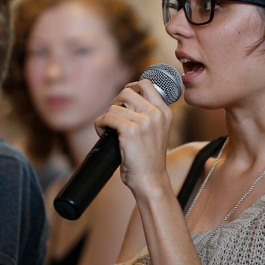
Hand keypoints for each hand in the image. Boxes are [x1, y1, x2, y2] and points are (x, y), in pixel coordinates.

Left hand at [94, 79, 173, 194]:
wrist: (150, 180)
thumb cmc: (149, 158)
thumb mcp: (156, 130)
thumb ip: (147, 113)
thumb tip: (125, 97)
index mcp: (164, 112)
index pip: (146, 84)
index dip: (131, 88)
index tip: (123, 99)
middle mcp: (156, 113)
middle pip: (127, 91)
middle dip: (116, 102)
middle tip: (115, 117)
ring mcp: (144, 121)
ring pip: (114, 106)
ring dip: (107, 117)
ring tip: (109, 129)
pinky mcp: (131, 131)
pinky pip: (107, 117)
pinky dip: (100, 125)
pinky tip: (103, 132)